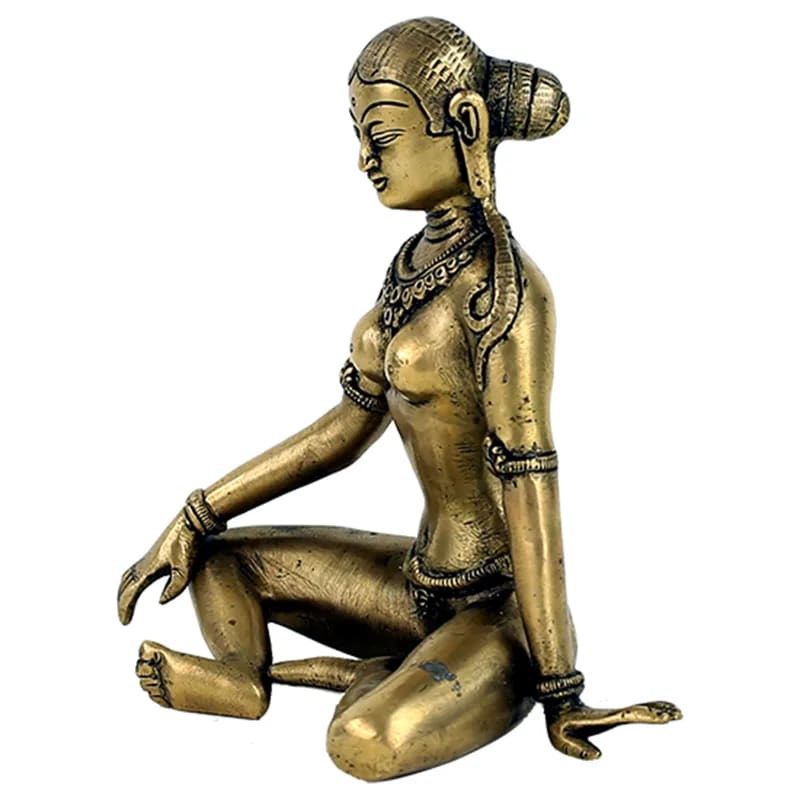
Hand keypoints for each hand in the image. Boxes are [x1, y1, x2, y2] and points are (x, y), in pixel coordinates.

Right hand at [117, 511, 200, 624]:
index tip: (125, 623)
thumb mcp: (186, 570)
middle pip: (125, 585)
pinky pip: (135, 568)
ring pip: (128, 575)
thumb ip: (174, 589)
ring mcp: (149, 556)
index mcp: (149, 568)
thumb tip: (160, 601)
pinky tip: (138, 582)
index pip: (131, 592)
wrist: (193, 520)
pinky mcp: (155, 551)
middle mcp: (145, 562)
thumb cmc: (191, 543)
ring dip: (124, 590)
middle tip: (124, 618)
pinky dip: (130, 579)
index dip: (126, 608)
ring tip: (126, 603)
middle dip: (122, 602)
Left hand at [546, 697, 681, 759]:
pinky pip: (636, 714)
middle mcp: (611, 715)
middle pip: (639, 712)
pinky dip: (650, 712)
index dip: (644, 714)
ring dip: (658, 711)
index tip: (661, 715)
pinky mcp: (613, 718)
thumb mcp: (560, 738)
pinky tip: (663, 713)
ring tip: (677, 711)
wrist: (557, 707)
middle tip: (677, 713)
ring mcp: (614, 715)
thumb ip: (576, 750)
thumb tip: (598, 755)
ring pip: (640, 711)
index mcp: (602, 719)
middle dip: (657, 712)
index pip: (627, 716)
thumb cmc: (558, 724)